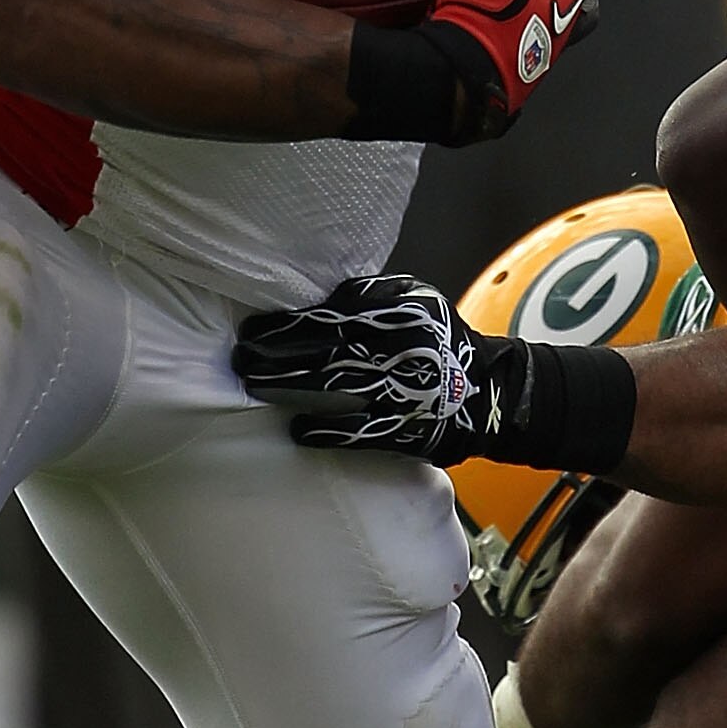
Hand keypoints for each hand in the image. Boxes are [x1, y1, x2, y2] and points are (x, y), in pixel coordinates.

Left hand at [233, 272, 522, 455]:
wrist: (485, 393)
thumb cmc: (440, 339)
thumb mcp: (417, 299)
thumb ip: (371, 296)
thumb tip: (324, 296)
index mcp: (397, 316)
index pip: (329, 318)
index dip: (286, 326)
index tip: (252, 331)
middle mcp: (396, 353)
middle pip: (324, 353)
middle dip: (277, 358)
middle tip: (241, 360)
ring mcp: (398, 394)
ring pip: (334, 390)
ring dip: (290, 390)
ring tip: (255, 387)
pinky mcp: (402, 431)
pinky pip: (358, 431)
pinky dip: (325, 431)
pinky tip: (295, 428)